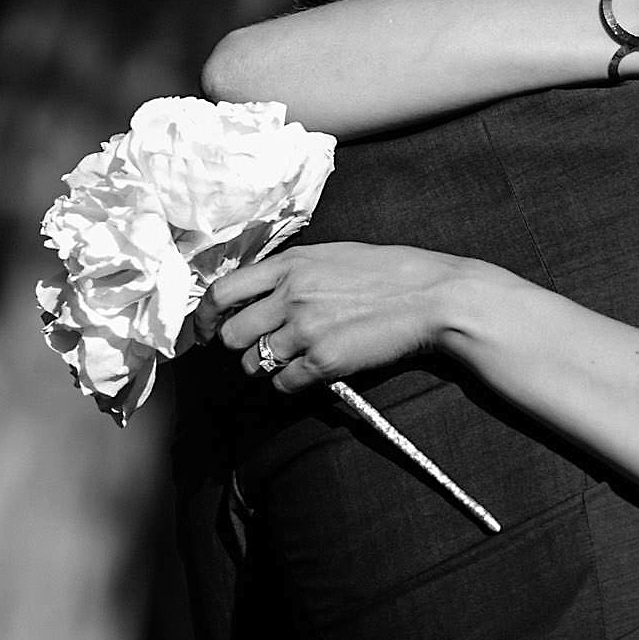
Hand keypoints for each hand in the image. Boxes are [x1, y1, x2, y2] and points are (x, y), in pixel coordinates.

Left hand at [195, 243, 473, 393]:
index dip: (205, 317)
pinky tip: (313, 371)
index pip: (222, 292)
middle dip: (240, 346)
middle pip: (230, 334)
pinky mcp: (324, 360)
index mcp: (291, 264)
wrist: (434, 296)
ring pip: (254, 363)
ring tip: (294, 359)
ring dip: (266, 366)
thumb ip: (293, 271)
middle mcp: (292, 294)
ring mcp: (306, 329)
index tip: (206, 331)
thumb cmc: (391, 272)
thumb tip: (257, 291)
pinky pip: (284, 384)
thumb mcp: (334, 255)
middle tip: (260, 348)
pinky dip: (292, 383)